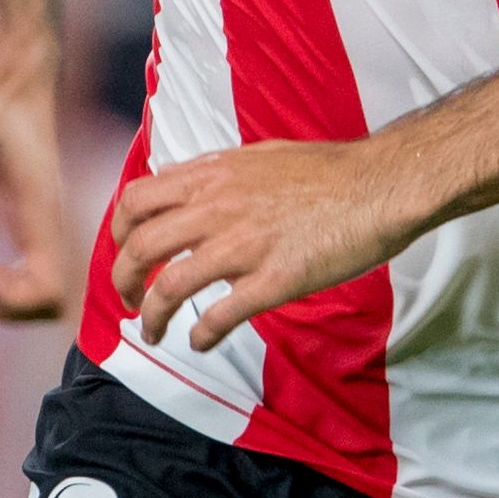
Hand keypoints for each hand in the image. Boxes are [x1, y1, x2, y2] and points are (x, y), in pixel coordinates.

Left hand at [0, 39, 74, 322]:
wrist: (15, 77)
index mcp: (40, 212)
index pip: (50, 287)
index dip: (16, 296)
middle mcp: (47, 226)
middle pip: (55, 303)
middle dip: (15, 308)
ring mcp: (42, 226)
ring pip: (49, 292)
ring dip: (14, 299)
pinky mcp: (31, 220)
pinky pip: (37, 274)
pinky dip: (13, 284)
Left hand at [107, 139, 427, 349]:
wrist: (379, 185)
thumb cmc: (328, 170)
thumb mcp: (258, 154)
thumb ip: (213, 172)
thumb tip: (175, 181)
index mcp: (212, 176)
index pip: (136, 202)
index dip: (118, 233)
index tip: (125, 253)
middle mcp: (216, 209)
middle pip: (140, 248)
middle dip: (123, 281)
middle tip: (130, 299)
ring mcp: (243, 246)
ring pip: (170, 287)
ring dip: (152, 317)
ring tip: (153, 332)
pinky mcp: (273, 280)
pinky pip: (219, 316)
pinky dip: (201, 336)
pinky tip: (200, 342)